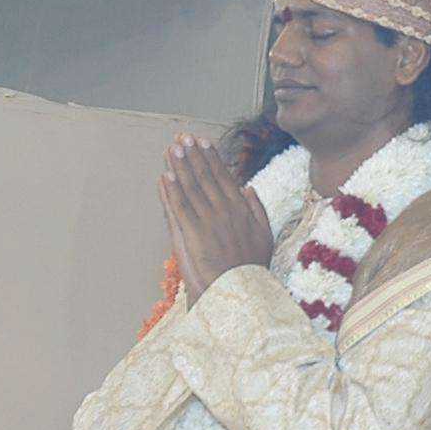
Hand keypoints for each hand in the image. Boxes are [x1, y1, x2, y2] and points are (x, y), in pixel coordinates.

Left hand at [158, 135, 275, 294]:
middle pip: (206, 177)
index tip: (204, 142)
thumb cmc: (251, 268)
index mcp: (241, 210)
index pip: (224, 177)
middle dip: (193, 155)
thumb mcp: (265, 236)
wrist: (240, 292)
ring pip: (192, 188)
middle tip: (183, 137)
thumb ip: (257, 210)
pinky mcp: (193, 234)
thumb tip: (248, 188)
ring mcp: (209, 221)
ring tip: (172, 148)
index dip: (212, 158)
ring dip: (180, 166)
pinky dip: (172, 191)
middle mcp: (225, 211)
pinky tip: (165, 176)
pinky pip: (180, 208)